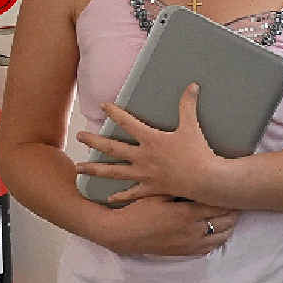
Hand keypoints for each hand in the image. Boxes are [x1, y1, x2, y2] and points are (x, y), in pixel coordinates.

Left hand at [75, 83, 220, 204]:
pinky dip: (120, 195)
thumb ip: (188, 105)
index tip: (103, 106)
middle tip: (79, 136)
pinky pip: (132, 192)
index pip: (128, 123)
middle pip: (113, 148)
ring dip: (95, 169)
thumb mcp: (192, 126)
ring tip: (79, 168)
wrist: (204, 179)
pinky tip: (109, 197)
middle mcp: (142, 157)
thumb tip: (192, 85)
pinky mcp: (151, 188)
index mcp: (151, 140)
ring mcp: (144, 174)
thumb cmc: (198, 152)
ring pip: (114, 171)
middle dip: (94, 141)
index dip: (115, 113)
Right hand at [97, 195, 238, 256]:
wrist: (123, 234)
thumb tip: (196, 174)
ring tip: (231, 216)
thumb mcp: (160, 193)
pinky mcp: (183, 252)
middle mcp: (191, 230)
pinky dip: (217, 240)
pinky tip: (218, 232)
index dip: (229, 199)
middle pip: (224, 221)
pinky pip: (208, 248)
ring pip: (220, 237)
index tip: (234, 192)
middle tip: (237, 202)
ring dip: (228, 226)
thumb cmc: (140, 210)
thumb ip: (180, 185)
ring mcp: (188, 243)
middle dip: (233, 212)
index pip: (218, 206)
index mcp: (187, 213)